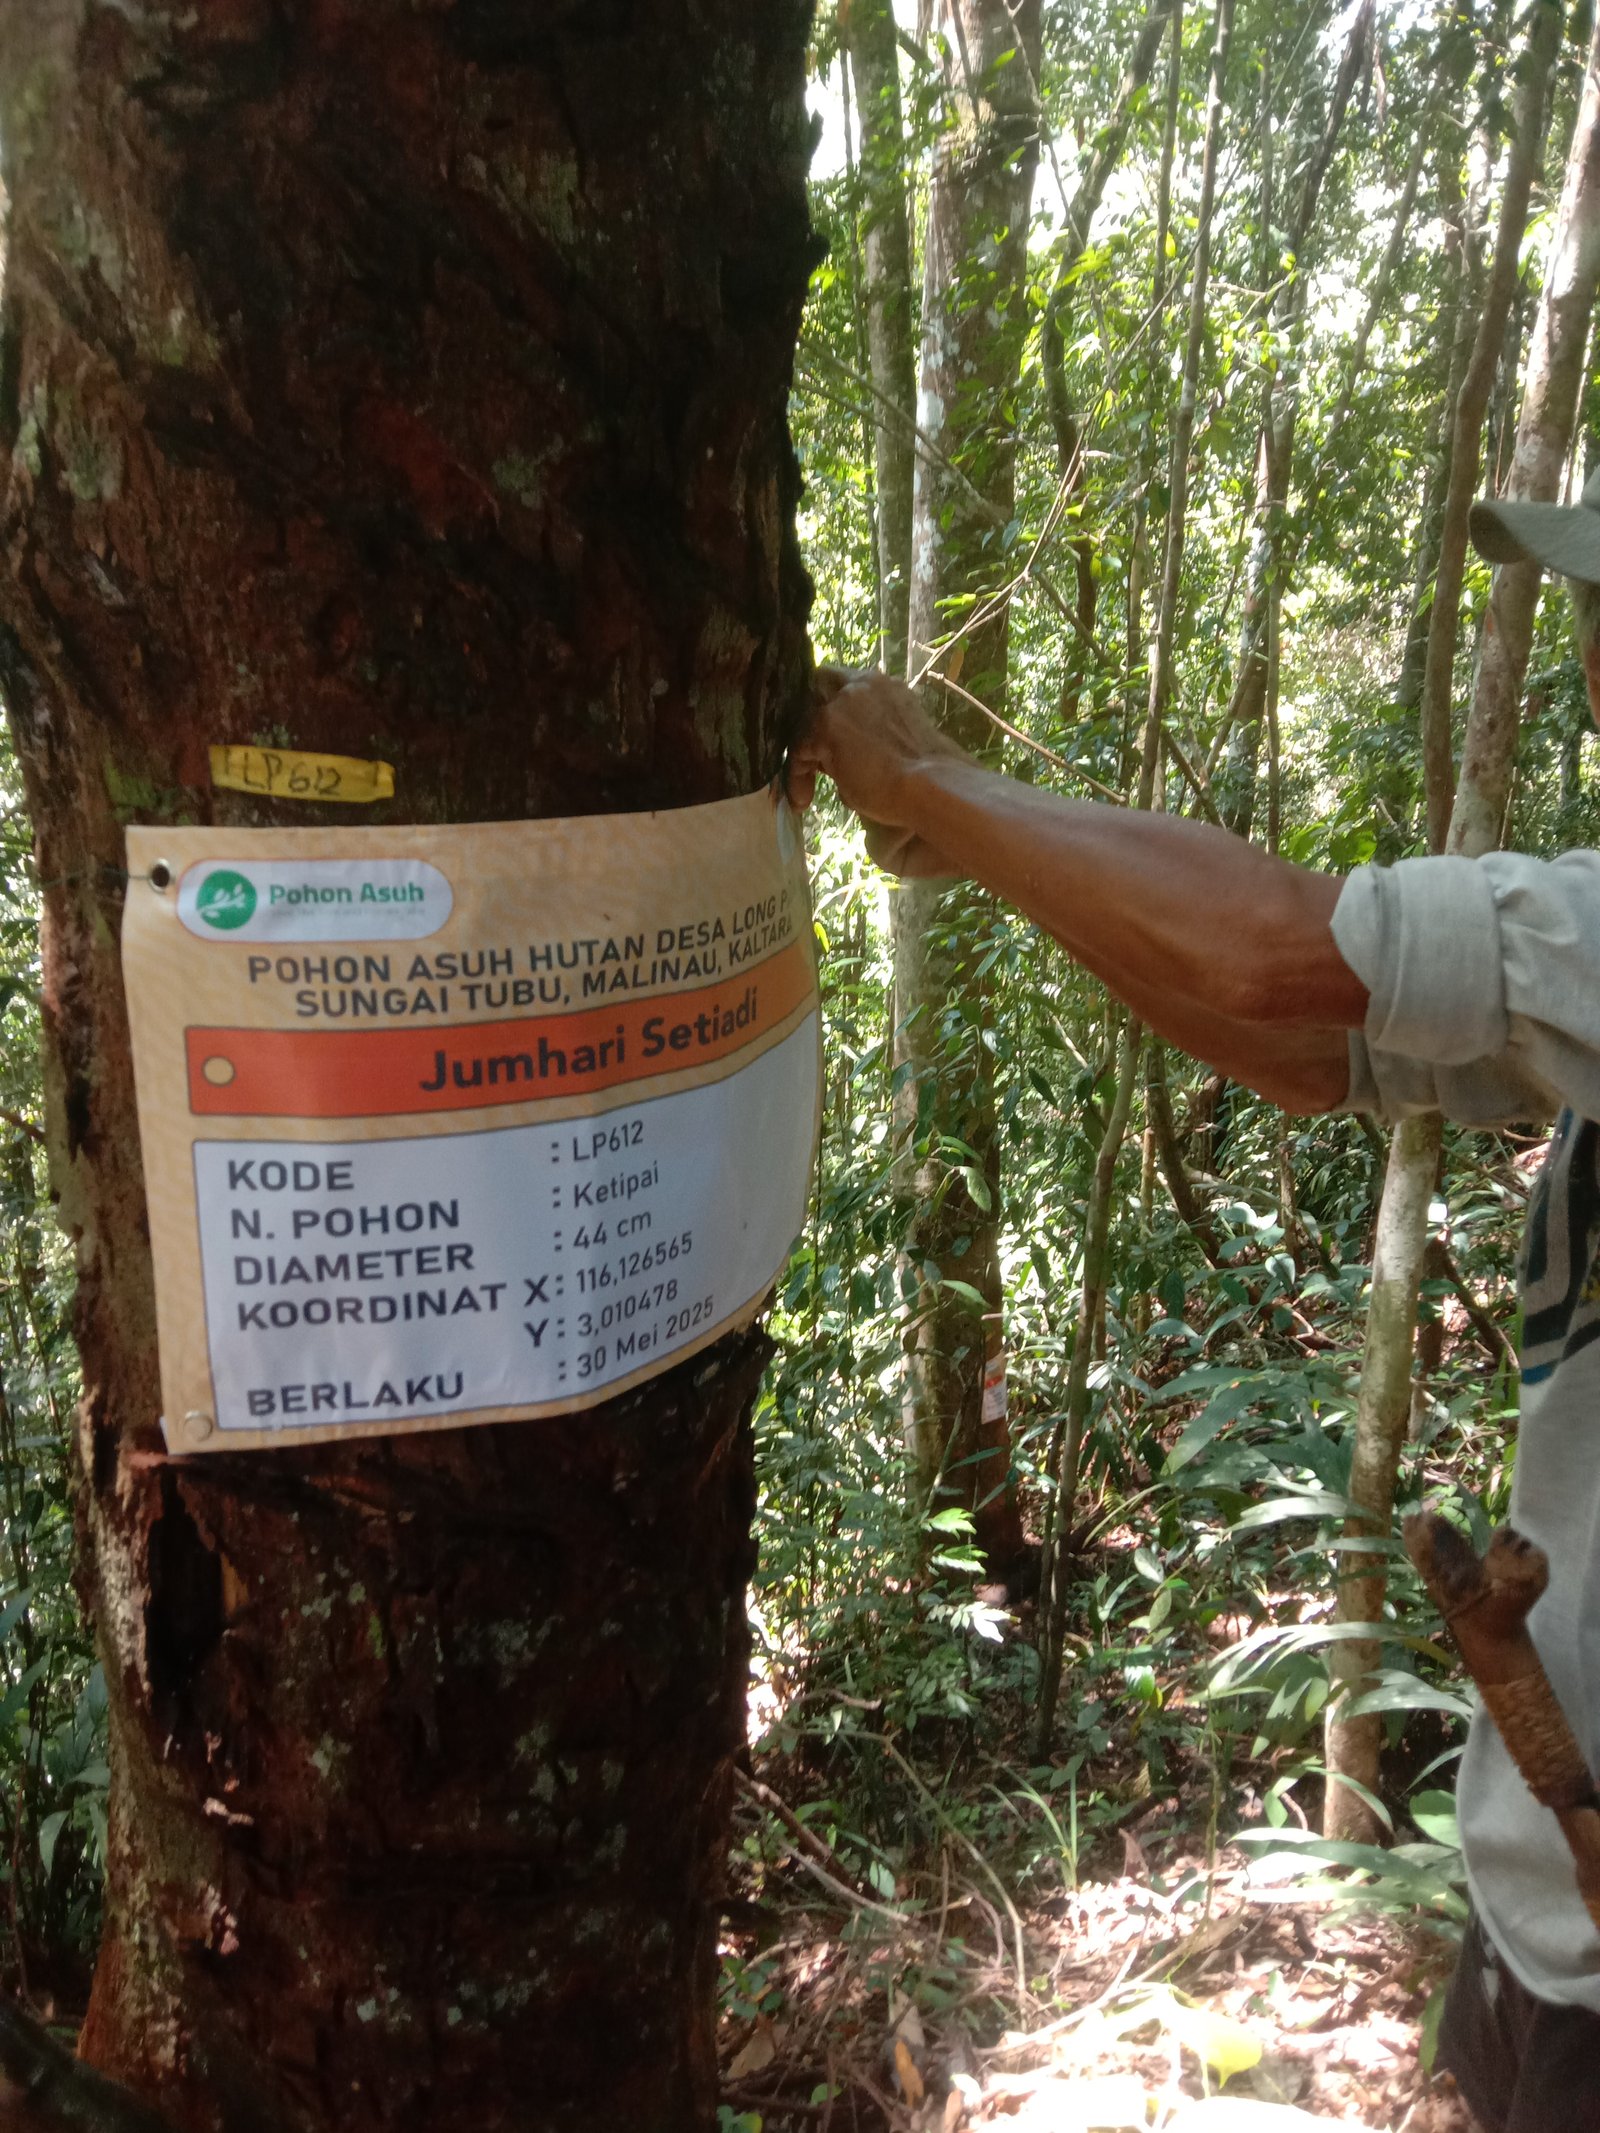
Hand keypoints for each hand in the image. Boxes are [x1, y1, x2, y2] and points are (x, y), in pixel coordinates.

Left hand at [788, 667, 973, 879]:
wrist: (930, 785)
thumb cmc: (926, 773)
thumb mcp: (897, 738)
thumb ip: (870, 732)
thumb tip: (845, 753)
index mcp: (884, 686)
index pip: (843, 683)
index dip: (829, 707)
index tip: (828, 741)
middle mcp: (862, 684)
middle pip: (817, 687)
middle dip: (808, 718)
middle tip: (809, 755)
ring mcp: (842, 702)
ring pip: (804, 720)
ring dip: (803, 753)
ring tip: (806, 787)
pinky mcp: (825, 726)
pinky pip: (798, 749)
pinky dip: (797, 775)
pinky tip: (804, 798)